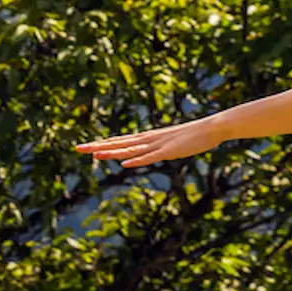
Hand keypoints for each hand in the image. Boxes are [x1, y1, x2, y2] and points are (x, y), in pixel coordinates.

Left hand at [77, 118, 225, 166]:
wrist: (213, 127)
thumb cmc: (197, 134)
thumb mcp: (175, 142)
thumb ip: (163, 146)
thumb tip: (157, 151)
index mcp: (150, 137)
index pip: (122, 140)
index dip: (103, 143)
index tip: (86, 146)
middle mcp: (150, 139)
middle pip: (120, 143)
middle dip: (98, 146)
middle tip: (77, 148)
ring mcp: (159, 145)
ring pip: (131, 150)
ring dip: (112, 153)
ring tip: (94, 155)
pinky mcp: (170, 151)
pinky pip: (150, 157)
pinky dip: (137, 160)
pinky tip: (124, 163)